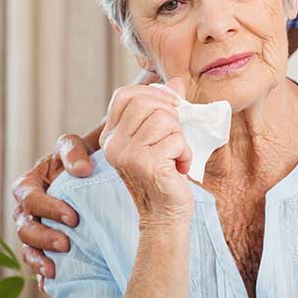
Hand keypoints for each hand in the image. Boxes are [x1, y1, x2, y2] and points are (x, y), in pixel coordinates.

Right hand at [12, 133, 95, 281]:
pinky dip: (41, 273)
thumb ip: (73, 152)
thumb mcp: (75, 145)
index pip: (29, 198)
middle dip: (43, 237)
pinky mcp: (46, 243)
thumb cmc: (81, 156)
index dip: (47, 208)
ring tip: (54, 269)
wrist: (93, 168)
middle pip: (24, 227)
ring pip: (27, 248)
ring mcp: (35, 227)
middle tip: (66, 244)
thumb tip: (82, 170)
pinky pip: (38, 261)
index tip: (73, 217)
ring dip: (39, 259)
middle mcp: (27, 208)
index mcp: (30, 183)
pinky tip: (51, 283)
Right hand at [101, 78, 194, 227]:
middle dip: (171, 116)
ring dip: (180, 137)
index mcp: (112, 135)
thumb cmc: (165, 173)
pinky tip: (179, 168)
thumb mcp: (163, 136)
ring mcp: (127, 154)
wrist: (165, 214)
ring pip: (164, 119)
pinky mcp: (146, 164)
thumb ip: (166, 108)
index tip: (170, 110)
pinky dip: (186, 153)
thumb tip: (177, 82)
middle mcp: (113, 144)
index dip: (152, 94)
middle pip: (147, 102)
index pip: (125, 94)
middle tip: (175, 138)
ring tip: (175, 156)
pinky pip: (176, 139)